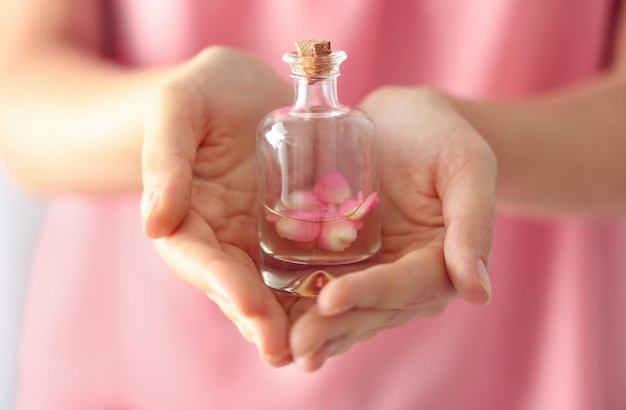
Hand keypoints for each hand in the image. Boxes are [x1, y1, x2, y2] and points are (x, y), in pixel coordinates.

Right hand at [141, 47, 299, 365]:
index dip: (222, 285)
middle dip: (258, 320)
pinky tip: (340, 309)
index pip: (199, 259)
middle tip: (285, 350)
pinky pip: (303, 262)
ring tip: (313, 347)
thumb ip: (165, 159)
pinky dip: (316, 288)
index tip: (249, 309)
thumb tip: (154, 224)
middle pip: (236, 286)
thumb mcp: (178, 110)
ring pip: (271, 286)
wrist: (241, 89)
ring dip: (289, 319)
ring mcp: (258, 237)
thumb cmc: (202, 93)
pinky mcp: (292, 229)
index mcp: (187, 218)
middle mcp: (223, 238)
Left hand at [289, 87, 496, 370]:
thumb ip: (473, 223)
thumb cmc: (441, 135)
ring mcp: (371, 269)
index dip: (369, 293)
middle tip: (296, 345)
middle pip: (371, 308)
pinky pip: (322, 284)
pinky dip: (301, 303)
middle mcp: (404, 274)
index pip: (405, 285)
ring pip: (345, 308)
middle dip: (334, 327)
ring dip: (315, 329)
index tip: (330, 300)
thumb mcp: (466, 165)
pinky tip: (273, 320)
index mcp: (440, 260)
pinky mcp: (342, 257)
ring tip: (283, 347)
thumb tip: (479, 293)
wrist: (402, 120)